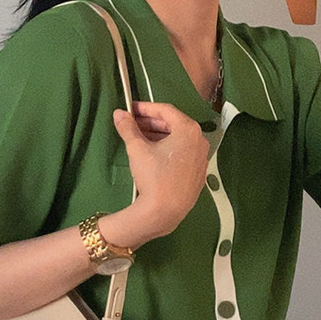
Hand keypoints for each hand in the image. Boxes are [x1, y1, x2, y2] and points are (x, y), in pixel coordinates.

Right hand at [112, 101, 209, 243]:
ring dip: (159, 135)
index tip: (131, 108)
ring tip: (139, 137)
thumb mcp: (137, 149)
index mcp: (189, 130)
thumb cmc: (154, 176)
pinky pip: (183, 153)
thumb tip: (119, 114)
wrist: (165, 211)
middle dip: (152, 122)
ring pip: (179, 139)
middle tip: (133, 122)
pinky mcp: (198, 172)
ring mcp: (201, 157)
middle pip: (174, 124)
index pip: (166, 111)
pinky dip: (168, 149)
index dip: (146, 108)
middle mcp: (200, 140)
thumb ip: (128, 128)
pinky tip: (153, 153)